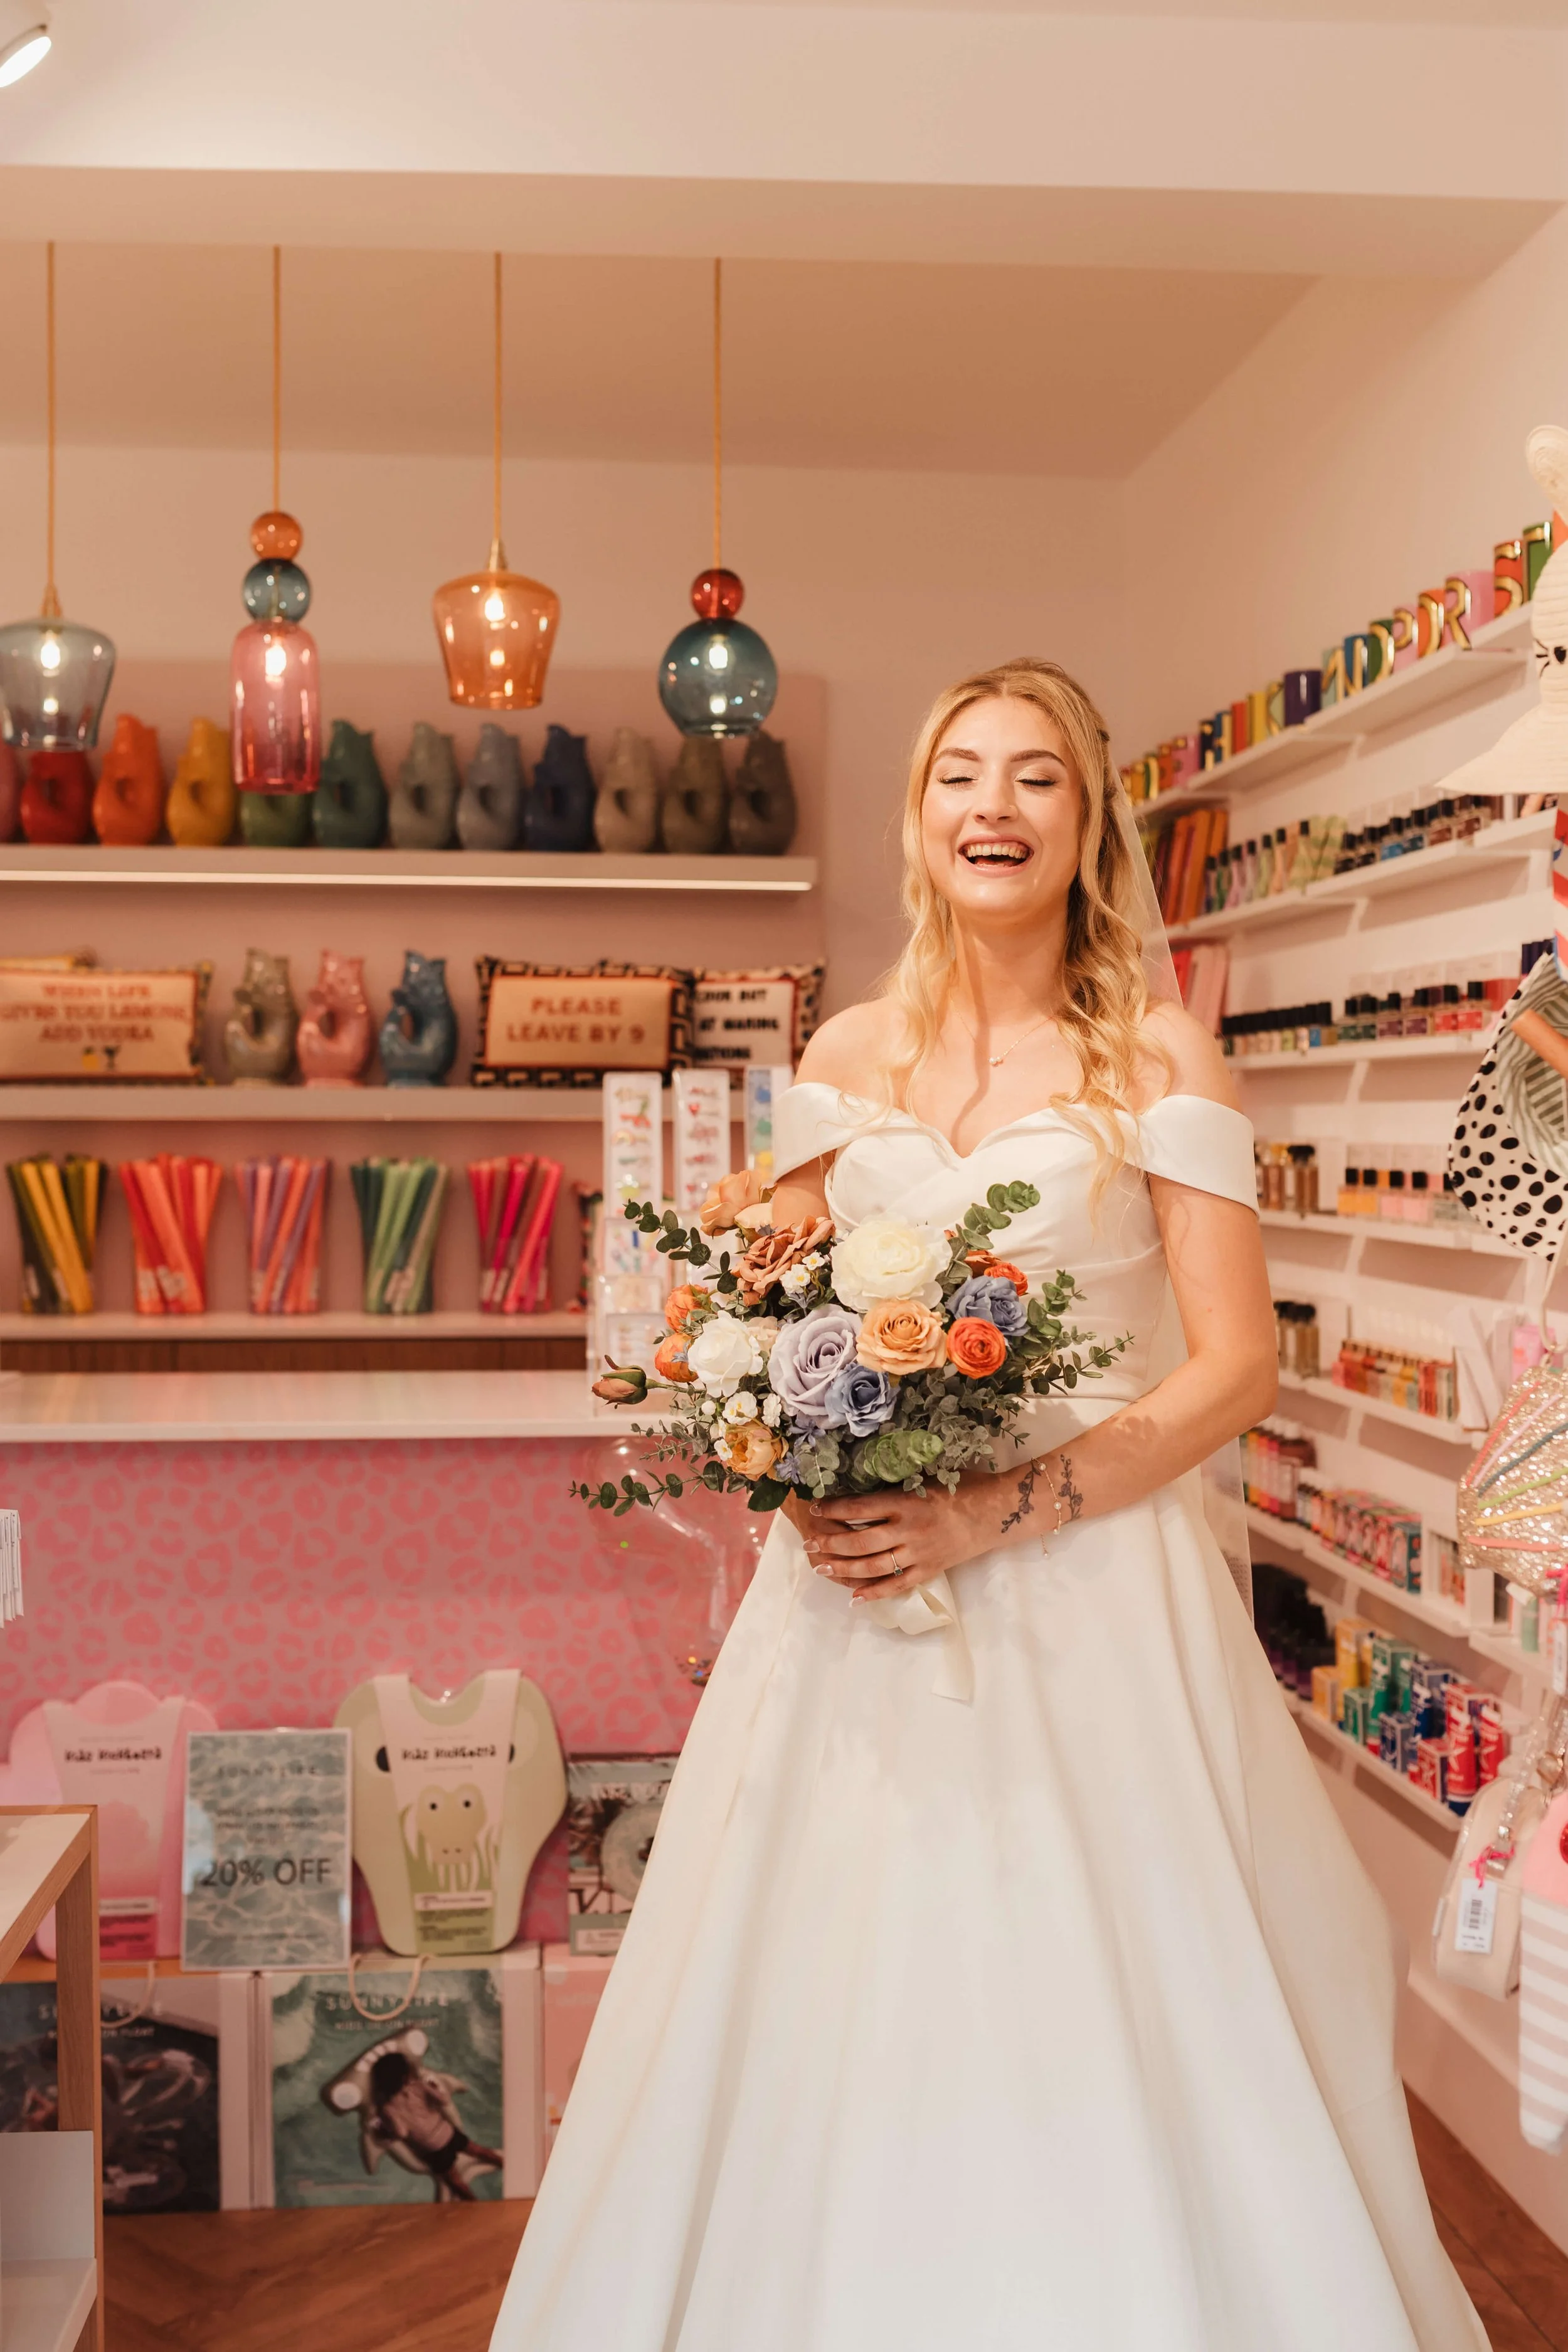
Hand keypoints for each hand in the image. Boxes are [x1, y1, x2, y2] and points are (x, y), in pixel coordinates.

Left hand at [794, 1481, 990, 1602]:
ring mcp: (918, 1553)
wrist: (997, 1513)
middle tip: (808, 1543)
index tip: (815, 1508)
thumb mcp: (928, 1477)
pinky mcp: (929, 1570)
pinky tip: (854, 1598)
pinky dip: (874, 1593)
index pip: (859, 1508)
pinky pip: (896, 1585)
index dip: (833, 1509)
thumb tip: (865, 1481)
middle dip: (829, 1543)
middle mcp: (908, 1530)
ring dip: (843, 1568)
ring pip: (872, 1566)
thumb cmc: (964, 1486)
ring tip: (821, 1567)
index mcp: (906, 1502)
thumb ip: (898, 1484)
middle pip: (859, 1541)